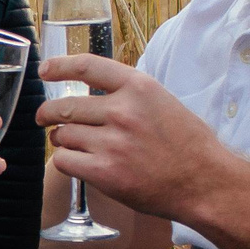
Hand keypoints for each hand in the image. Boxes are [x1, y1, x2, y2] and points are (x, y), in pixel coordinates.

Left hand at [37, 56, 236, 224]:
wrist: (204, 182)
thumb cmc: (187, 144)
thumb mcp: (162, 102)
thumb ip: (129, 94)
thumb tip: (94, 92)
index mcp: (138, 87)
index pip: (88, 66)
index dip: (60, 66)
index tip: (45, 70)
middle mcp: (123, 111)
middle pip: (66, 106)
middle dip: (49, 113)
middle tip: (45, 118)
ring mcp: (112, 143)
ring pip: (63, 135)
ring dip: (62, 140)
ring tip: (73, 145)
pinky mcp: (105, 172)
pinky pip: (65, 161)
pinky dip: (66, 161)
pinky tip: (79, 163)